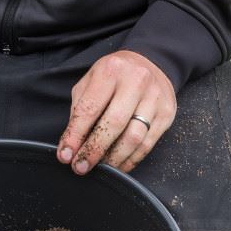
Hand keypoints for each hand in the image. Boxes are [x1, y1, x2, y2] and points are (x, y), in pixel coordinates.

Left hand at [57, 50, 175, 174]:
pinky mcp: (166, 113)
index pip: (89, 109)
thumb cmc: (114, 76)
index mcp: (111, 71)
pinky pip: (148, 144)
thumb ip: (80, 110)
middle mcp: (136, 82)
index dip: (75, 135)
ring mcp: (154, 98)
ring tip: (100, 168)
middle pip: (114, 124)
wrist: (150, 62)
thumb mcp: (90, 82)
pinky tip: (119, 165)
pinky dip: (131, 159)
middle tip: (80, 166)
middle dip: (94, 150)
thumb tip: (71, 145)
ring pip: (134, 137)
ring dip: (114, 159)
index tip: (65, 155)